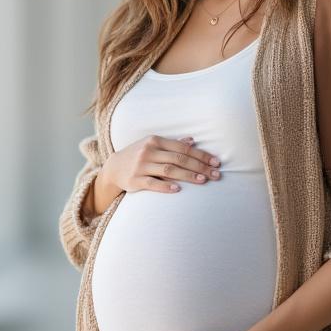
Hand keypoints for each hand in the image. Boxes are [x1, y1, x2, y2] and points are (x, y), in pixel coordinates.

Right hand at [102, 135, 222, 195]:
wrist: (114, 168)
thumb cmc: (138, 155)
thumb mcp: (153, 145)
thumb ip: (172, 144)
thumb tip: (192, 140)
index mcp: (155, 141)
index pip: (183, 148)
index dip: (201, 155)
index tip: (216, 162)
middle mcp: (148, 151)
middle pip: (179, 159)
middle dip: (200, 166)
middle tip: (216, 174)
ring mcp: (141, 166)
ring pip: (169, 170)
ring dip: (188, 175)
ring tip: (203, 181)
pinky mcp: (135, 180)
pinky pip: (153, 183)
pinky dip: (166, 186)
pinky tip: (178, 190)